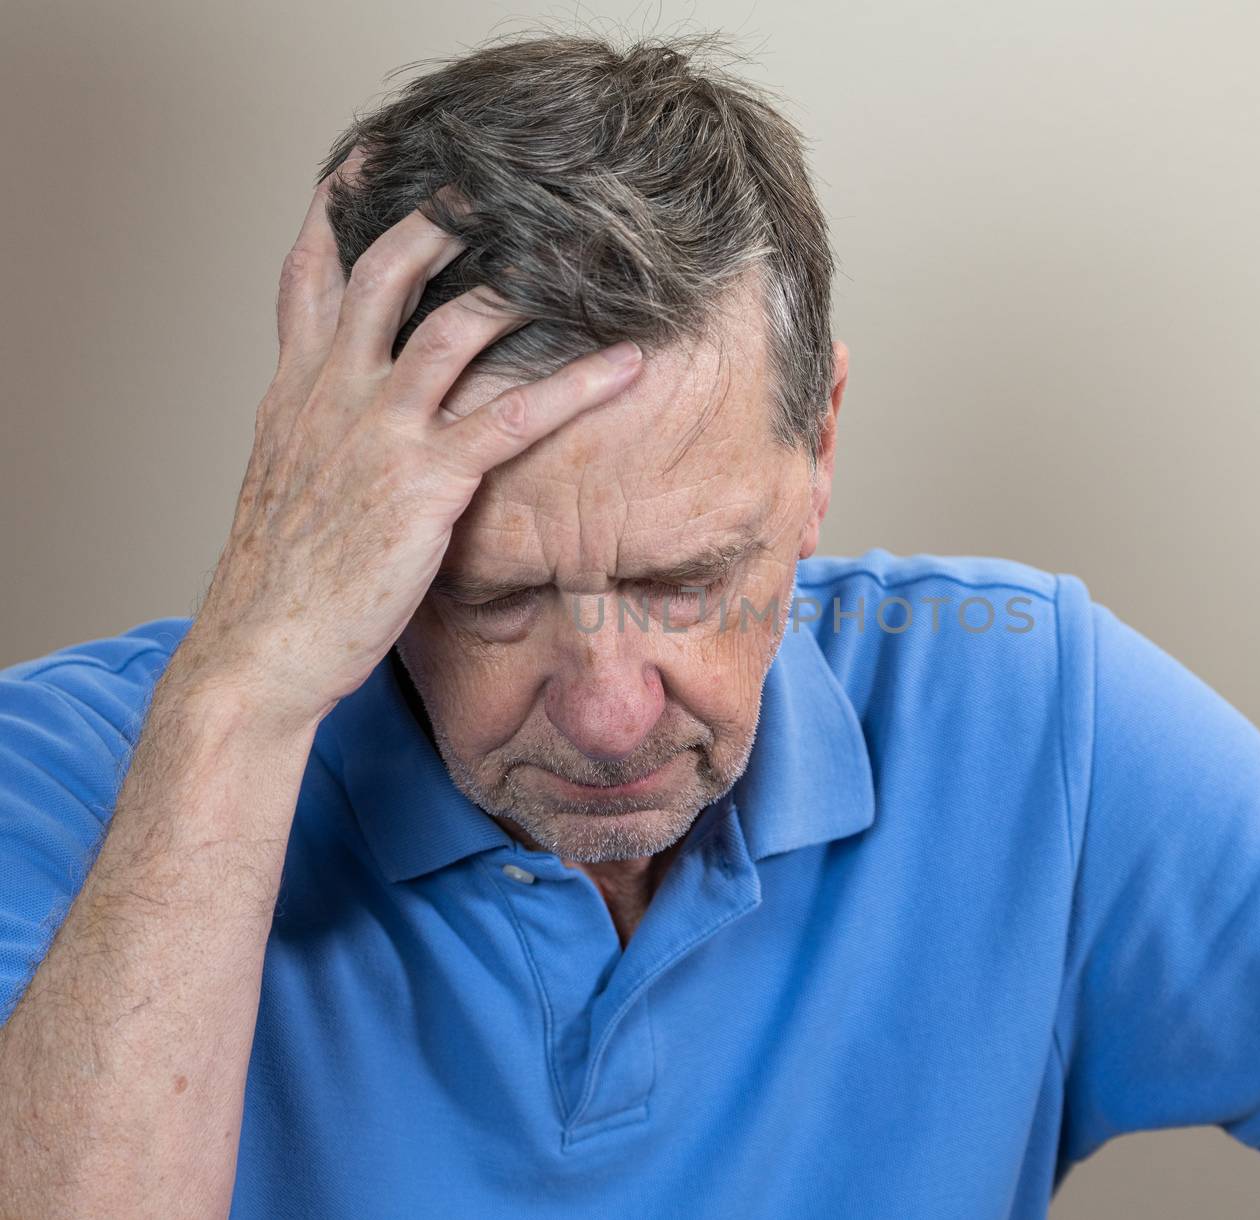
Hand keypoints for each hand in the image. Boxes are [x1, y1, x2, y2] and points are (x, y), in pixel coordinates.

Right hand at [177, 146, 643, 733]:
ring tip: (573, 254)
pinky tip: (628, 366)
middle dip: (437, 221)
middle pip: (385, 274)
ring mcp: (380, 432)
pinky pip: (515, 417)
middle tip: (489, 185)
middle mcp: (331, 394)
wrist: (264, 647)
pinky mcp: (427, 482)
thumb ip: (316, 433)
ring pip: (453, 327)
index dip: (336, 215)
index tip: (366, 165)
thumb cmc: (279, 580)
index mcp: (293, 392)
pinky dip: (578, 386)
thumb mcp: (283, 485)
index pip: (307, 279)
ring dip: (517, 284)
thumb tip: (344, 417)